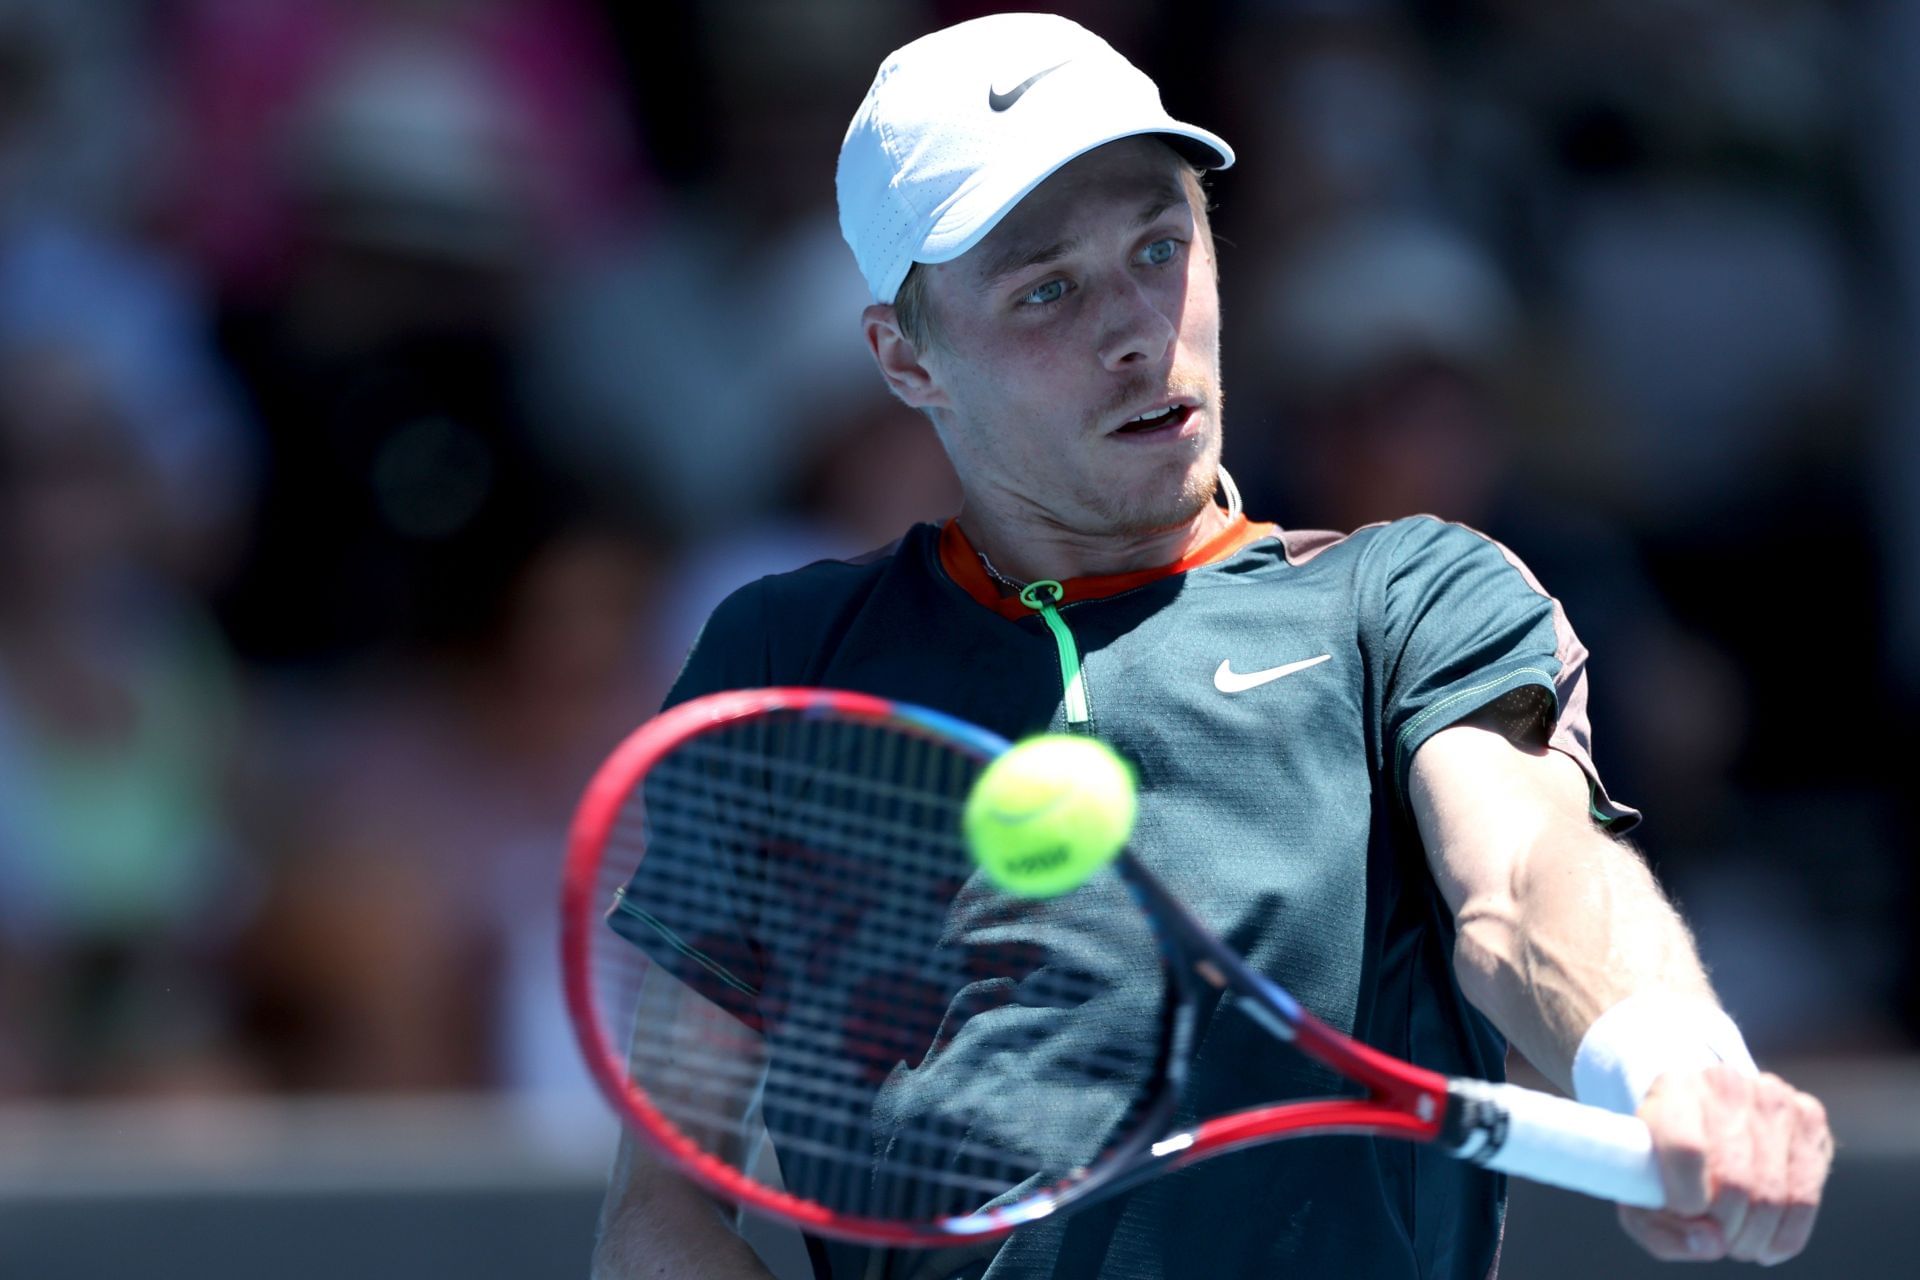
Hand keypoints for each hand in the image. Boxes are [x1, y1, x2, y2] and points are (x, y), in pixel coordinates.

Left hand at [1618, 1064, 1831, 1264]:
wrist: (1706, 1117)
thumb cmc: (1666, 1163)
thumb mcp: (1642, 1194)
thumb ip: (1660, 1231)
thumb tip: (1711, 1245)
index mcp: (1672, 1088)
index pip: (1686, 1149)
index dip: (1687, 1199)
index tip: (1686, 1216)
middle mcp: (1724, 1083)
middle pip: (1735, 1180)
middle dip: (1725, 1228)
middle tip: (1717, 1238)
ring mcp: (1772, 1096)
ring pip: (1773, 1194)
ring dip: (1755, 1236)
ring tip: (1738, 1241)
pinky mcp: (1809, 1117)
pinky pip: (1806, 1197)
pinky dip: (1786, 1234)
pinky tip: (1767, 1241)